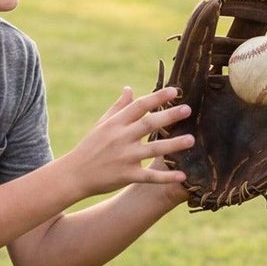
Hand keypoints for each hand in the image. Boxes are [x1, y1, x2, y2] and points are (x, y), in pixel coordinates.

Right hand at [66, 86, 193, 197]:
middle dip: (169, 116)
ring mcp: (124, 157)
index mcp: (116, 123)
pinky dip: (166, 177)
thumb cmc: (90, 147)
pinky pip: (150, 176)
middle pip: (149, 124)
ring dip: (173, 145)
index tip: (175, 91)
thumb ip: (118, 107)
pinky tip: (182, 175)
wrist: (74, 174)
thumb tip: (130, 88)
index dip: (158, 97)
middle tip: (188, 109)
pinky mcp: (127, 176)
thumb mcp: (102, 124)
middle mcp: (121, 138)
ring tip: (191, 139)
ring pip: (153, 149)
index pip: (139, 106)